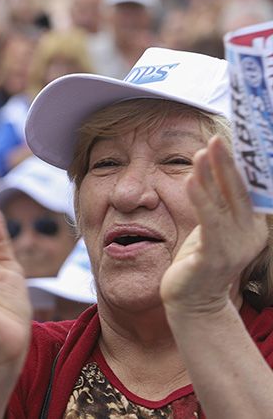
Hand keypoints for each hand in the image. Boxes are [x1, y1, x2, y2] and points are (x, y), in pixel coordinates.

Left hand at [161, 136, 269, 313]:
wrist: (193, 303)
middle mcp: (249, 235)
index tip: (229, 140)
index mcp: (252, 226)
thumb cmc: (199, 261)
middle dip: (227, 163)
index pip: (247, 189)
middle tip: (217, 138)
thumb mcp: (212, 228)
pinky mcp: (216, 256)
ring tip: (201, 152)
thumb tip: (212, 169)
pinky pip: (209, 221)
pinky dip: (200, 199)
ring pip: (223, 202)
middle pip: (239, 191)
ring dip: (211, 175)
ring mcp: (235, 246)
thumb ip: (217, 203)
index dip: (240, 164)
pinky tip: (190, 181)